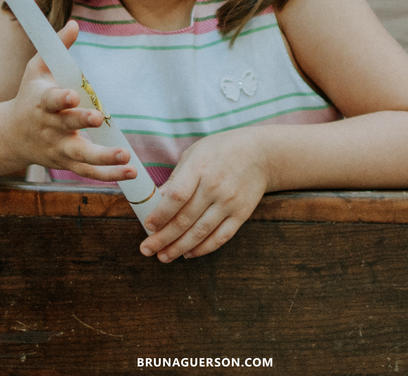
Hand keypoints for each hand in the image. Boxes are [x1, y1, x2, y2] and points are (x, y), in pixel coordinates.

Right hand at [7, 22, 137, 181]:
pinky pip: (89, 172)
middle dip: (80, 123)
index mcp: (42, 103)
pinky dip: (109, 176)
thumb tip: (75, 23)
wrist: (10, 135)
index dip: (61, 99)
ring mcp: (58, 148)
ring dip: (102, 158)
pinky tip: (130, 173)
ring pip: (80, 156)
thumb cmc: (28, 96)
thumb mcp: (36, 68)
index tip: (72, 95)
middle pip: (66, 127)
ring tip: (124, 156)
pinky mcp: (67, 163)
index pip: (51, 100)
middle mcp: (50, 128)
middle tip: (97, 118)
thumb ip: (57, 47)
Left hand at [139, 130, 269, 262]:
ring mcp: (229, 202)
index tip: (148, 226)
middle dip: (163, 238)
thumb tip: (155, 201)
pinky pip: (220, 237)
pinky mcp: (241, 214)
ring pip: (201, 232)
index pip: (177, 196)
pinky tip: (188, 254)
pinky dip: (203, 249)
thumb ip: (176, 179)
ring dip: (179, 248)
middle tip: (147, 250)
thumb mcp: (195, 154)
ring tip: (163, 257)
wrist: (261, 153)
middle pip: (185, 218)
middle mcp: (214, 186)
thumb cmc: (221, 150)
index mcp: (199, 167)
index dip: (161, 214)